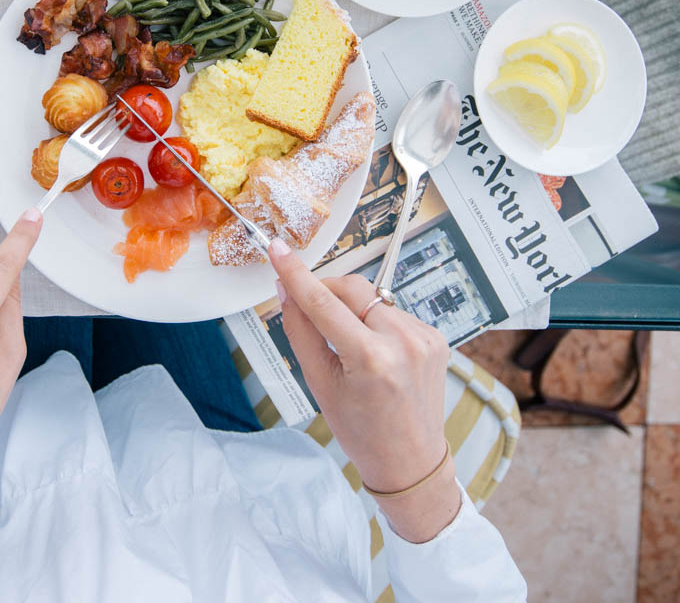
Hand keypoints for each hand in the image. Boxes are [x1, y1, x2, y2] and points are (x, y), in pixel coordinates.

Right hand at [268, 239, 459, 542]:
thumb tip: (286, 291)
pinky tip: (374, 351)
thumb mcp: (320, 385)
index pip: (323, 303)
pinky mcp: (435, 337)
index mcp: (371, 359)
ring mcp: (425, 337)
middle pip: (352, 288)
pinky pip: (393, 312)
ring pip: (372, 298)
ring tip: (348, 345)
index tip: (278, 250)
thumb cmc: (362, 431)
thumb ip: (301, 332)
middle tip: (307, 307)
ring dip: (352, 309)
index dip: (296, 274)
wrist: (411, 462)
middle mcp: (403, 341)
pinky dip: (375, 322)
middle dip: (326, 290)